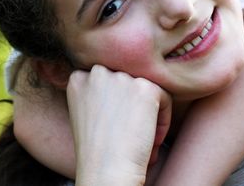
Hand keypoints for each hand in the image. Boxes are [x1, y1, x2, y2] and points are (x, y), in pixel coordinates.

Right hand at [67, 65, 171, 185]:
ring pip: (146, 90)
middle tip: (130, 134)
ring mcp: (121, 78)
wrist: (105, 172)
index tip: (117, 126)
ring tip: (141, 140)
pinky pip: (165, 98)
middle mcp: (98, 72)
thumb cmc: (97, 153)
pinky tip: (151, 141)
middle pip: (128, 82)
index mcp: (79, 78)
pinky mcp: (145, 87)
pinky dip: (163, 121)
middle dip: (132, 107)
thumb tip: (126, 88)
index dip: (116, 104)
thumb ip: (100, 93)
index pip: (108, 80)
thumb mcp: (87, 114)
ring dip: (148, 114)